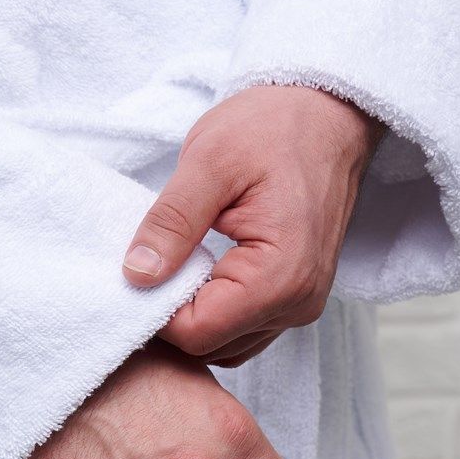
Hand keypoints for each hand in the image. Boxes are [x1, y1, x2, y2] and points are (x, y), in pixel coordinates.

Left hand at [122, 85, 382, 365]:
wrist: (329, 112)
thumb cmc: (274, 127)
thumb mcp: (209, 162)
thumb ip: (171, 223)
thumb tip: (135, 275)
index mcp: (280, 276)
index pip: (197, 332)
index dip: (153, 312)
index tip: (131, 274)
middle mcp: (298, 303)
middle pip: (210, 345)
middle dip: (168, 317)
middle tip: (142, 267)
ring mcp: (300, 304)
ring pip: (225, 344)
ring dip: (190, 317)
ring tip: (169, 266)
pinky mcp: (295, 296)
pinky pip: (243, 327)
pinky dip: (212, 311)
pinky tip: (193, 273)